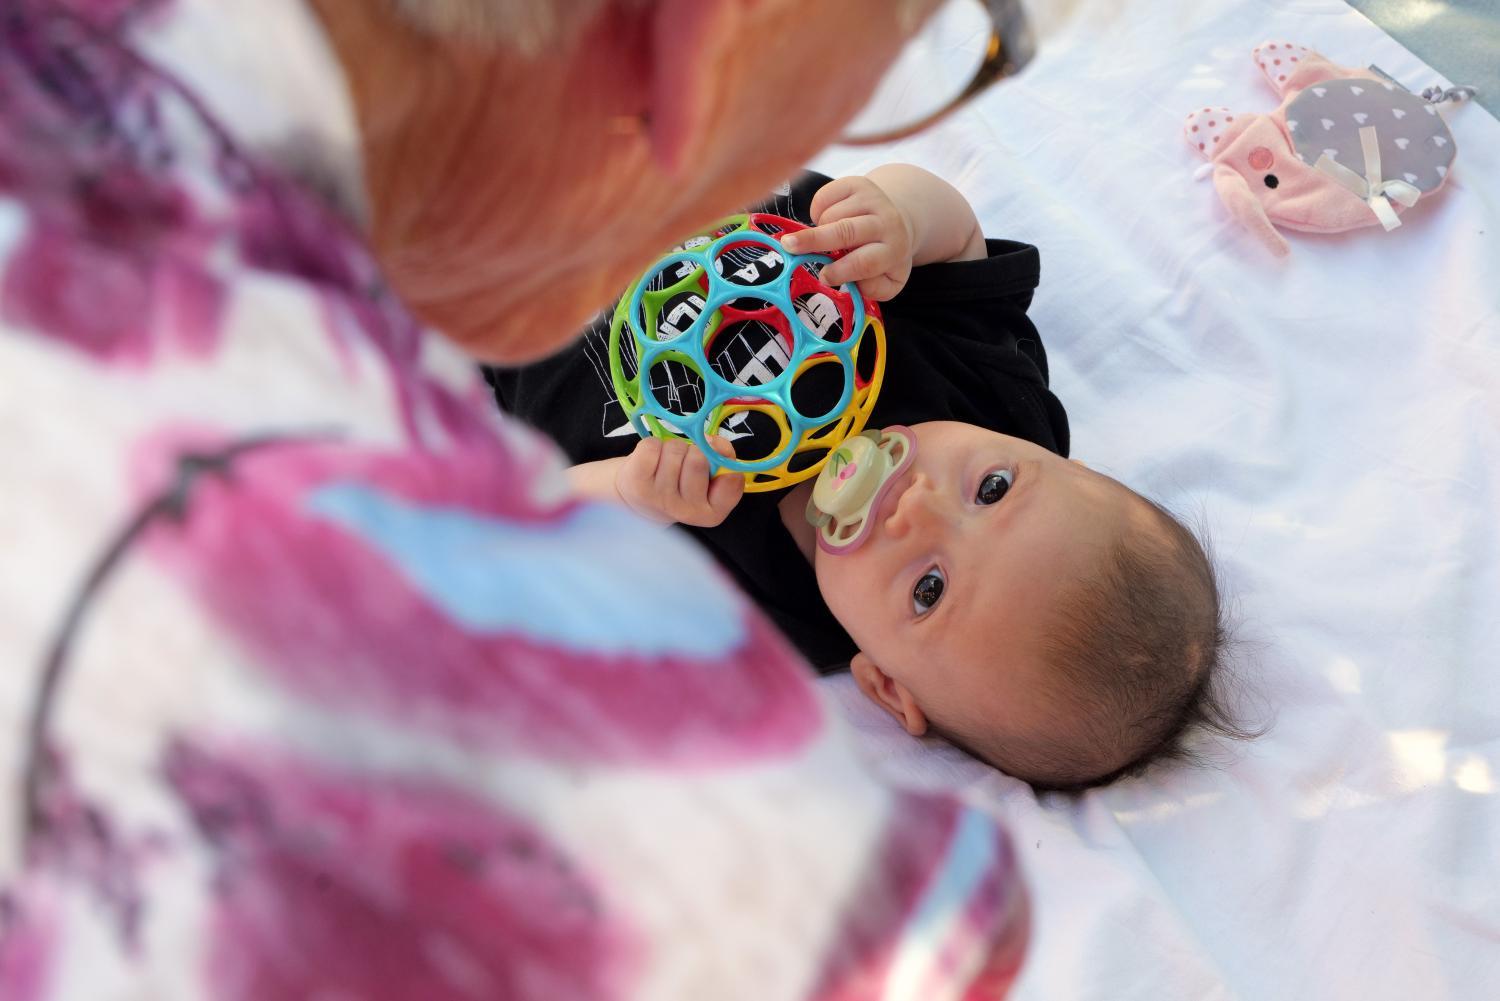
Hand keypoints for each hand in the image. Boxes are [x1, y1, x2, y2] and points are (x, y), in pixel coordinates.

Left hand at [614, 436, 743, 527]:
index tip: (713, 465)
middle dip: (694, 450)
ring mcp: (659, 499)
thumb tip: (715, 443)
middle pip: (699, 458)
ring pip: (675, 449)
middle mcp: (686, 512)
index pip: (731, 480)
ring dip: (672, 449)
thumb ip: (724, 459)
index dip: (724, 463)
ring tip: (666, 464)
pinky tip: (651, 462)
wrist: (637, 500)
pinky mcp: (637, 484)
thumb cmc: (680, 484)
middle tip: (685, 464)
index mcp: (710, 514)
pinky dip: (653, 445)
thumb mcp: (709, 479)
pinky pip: (652, 446)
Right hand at [778, 175, 915, 300]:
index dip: (841, 271)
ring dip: (820, 230)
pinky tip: (829, 221)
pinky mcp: (856, 183)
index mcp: (894, 249)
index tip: (823, 277)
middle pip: (846, 231)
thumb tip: (848, 283)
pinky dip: (817, 212)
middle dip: (814, 239)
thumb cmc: (885, 256)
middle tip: (789, 246)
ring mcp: (871, 198)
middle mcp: (886, 220)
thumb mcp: (888, 281)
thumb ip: (871, 289)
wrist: (897, 221)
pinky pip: (824, 196)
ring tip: (829, 239)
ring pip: (830, 215)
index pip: (865, 262)